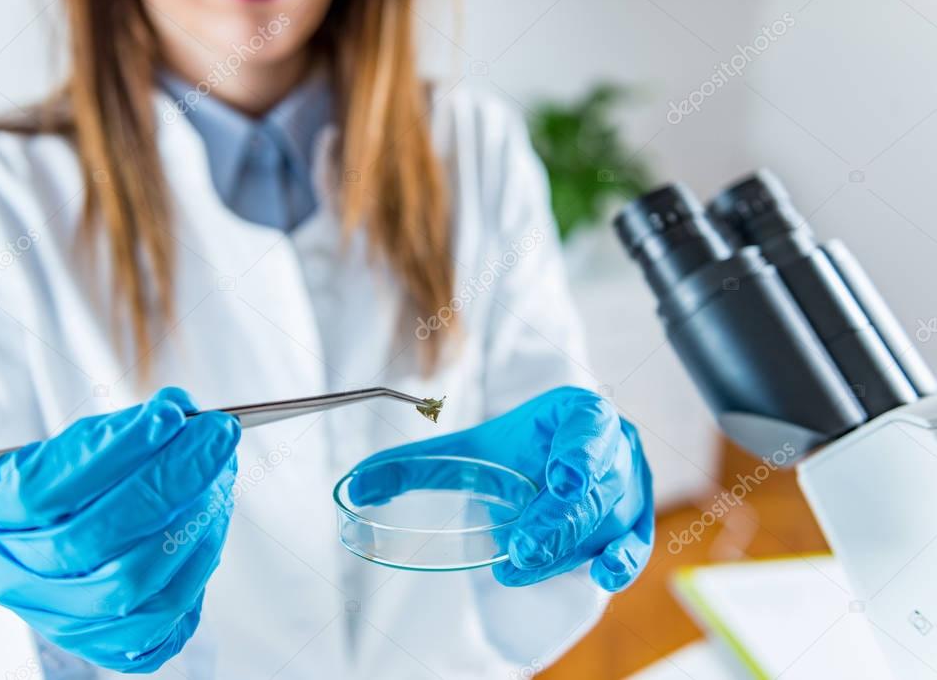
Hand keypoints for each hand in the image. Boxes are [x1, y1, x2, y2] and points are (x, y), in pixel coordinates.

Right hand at [0, 387, 239, 671]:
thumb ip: (130, 426)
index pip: (43, 490)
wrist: (88, 543)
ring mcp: (63, 619)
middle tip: (216, 434)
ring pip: (128, 581)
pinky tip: (215, 516)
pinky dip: (199, 559)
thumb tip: (180, 410)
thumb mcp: (94, 444)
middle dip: (167, 478)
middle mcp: (18, 577)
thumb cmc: (89, 485)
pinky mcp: (113, 646)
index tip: (168, 414)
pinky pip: (163, 616)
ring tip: (222, 472)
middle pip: (89, 539)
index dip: (111, 451)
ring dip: (189, 518)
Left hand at [349, 386, 652, 590]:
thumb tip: (354, 486)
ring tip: (519, 565)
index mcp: (578, 413)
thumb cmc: (518, 448)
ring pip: (603, 522)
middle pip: (591, 489)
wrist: (559, 453)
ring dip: (563, 548)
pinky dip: (621, 561)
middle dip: (555, 521)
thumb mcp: (470, 449)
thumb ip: (416, 465)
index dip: (578, 454)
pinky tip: (601, 576)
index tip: (559, 482)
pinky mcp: (633, 522)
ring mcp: (628, 486)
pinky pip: (634, 544)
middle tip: (520, 548)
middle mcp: (612, 447)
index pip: (588, 429)